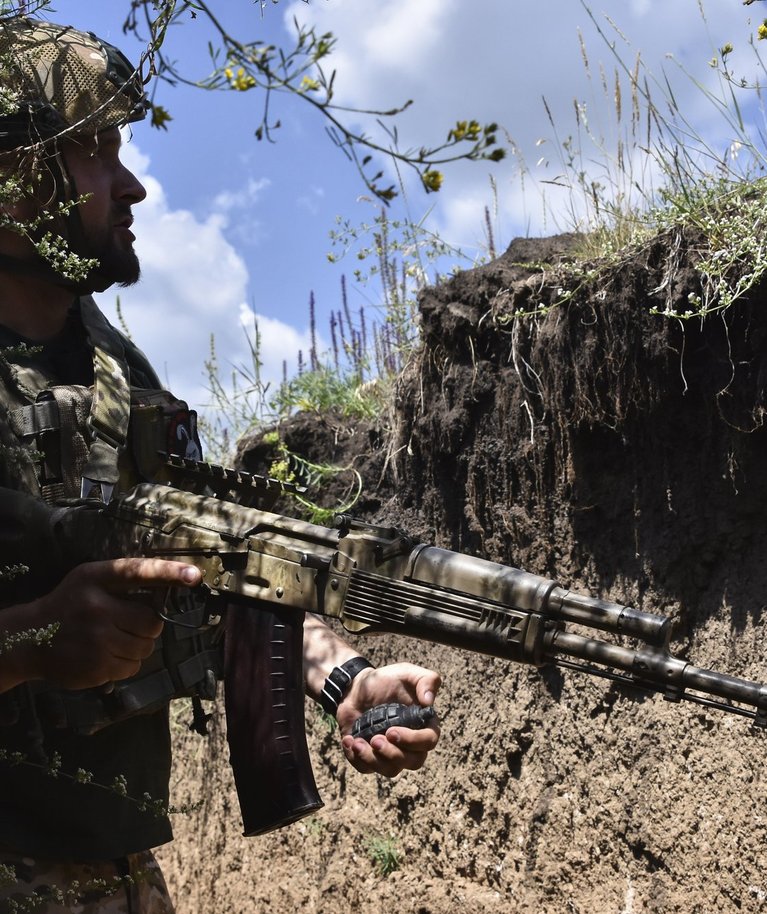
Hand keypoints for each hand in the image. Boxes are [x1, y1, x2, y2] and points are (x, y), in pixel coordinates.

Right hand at [10, 558, 200, 689]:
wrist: (29, 639)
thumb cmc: (70, 604)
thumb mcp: (89, 580)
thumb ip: (123, 581)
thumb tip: (168, 590)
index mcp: (96, 579)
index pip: (139, 572)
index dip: (170, 572)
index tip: (195, 575)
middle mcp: (97, 608)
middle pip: (152, 622)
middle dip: (147, 626)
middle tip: (127, 625)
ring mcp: (96, 640)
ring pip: (146, 648)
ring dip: (137, 647)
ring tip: (112, 640)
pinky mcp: (96, 667)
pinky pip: (132, 668)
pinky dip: (125, 664)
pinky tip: (104, 656)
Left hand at [335, 662, 440, 776]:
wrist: (355, 688)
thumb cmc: (385, 680)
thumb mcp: (407, 672)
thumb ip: (426, 680)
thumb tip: (429, 701)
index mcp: (423, 724)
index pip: (428, 742)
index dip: (413, 741)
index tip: (392, 731)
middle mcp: (410, 743)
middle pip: (412, 762)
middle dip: (392, 754)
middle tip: (375, 739)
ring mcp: (390, 753)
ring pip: (390, 770)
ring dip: (373, 759)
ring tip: (357, 742)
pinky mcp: (371, 758)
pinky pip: (367, 768)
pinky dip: (357, 759)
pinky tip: (349, 741)